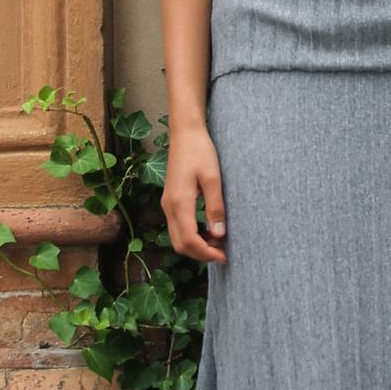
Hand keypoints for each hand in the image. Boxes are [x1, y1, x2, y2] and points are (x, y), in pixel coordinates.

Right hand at [162, 127, 226, 263]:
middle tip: (222, 253)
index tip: (223, 256)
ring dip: (195, 246)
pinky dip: (191, 235)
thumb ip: (215, 207)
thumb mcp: (213, 178)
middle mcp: (169, 206)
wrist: (185, 133)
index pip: (189, 240)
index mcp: (179, 202)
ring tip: (218, 243)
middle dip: (200, 254)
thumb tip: (219, 235)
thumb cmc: (200, 151)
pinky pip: (177, 227)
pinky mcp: (170, 200)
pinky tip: (207, 230)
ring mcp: (167, 204)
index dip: (206, 253)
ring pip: (177, 237)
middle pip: (180, 244)